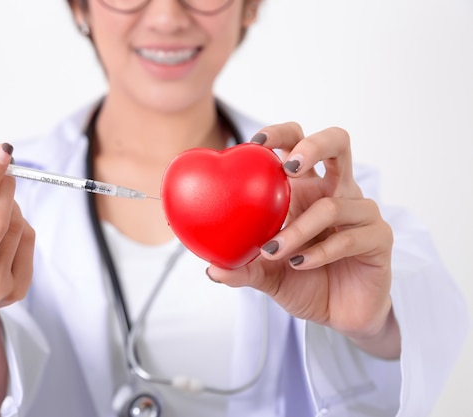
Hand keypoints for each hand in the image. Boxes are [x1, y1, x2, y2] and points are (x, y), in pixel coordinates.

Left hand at [207, 123, 399, 358]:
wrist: (340, 315)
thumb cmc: (304, 282)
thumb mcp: (266, 274)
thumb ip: (242, 268)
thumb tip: (211, 268)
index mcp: (307, 189)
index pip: (297, 143)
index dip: (279, 134)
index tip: (254, 143)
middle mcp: (336, 192)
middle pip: (337, 142)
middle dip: (313, 146)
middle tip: (289, 166)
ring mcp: (361, 213)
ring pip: (332, 204)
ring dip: (298, 229)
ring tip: (273, 251)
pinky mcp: (379, 239)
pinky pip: (348, 237)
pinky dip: (319, 252)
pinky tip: (300, 263)